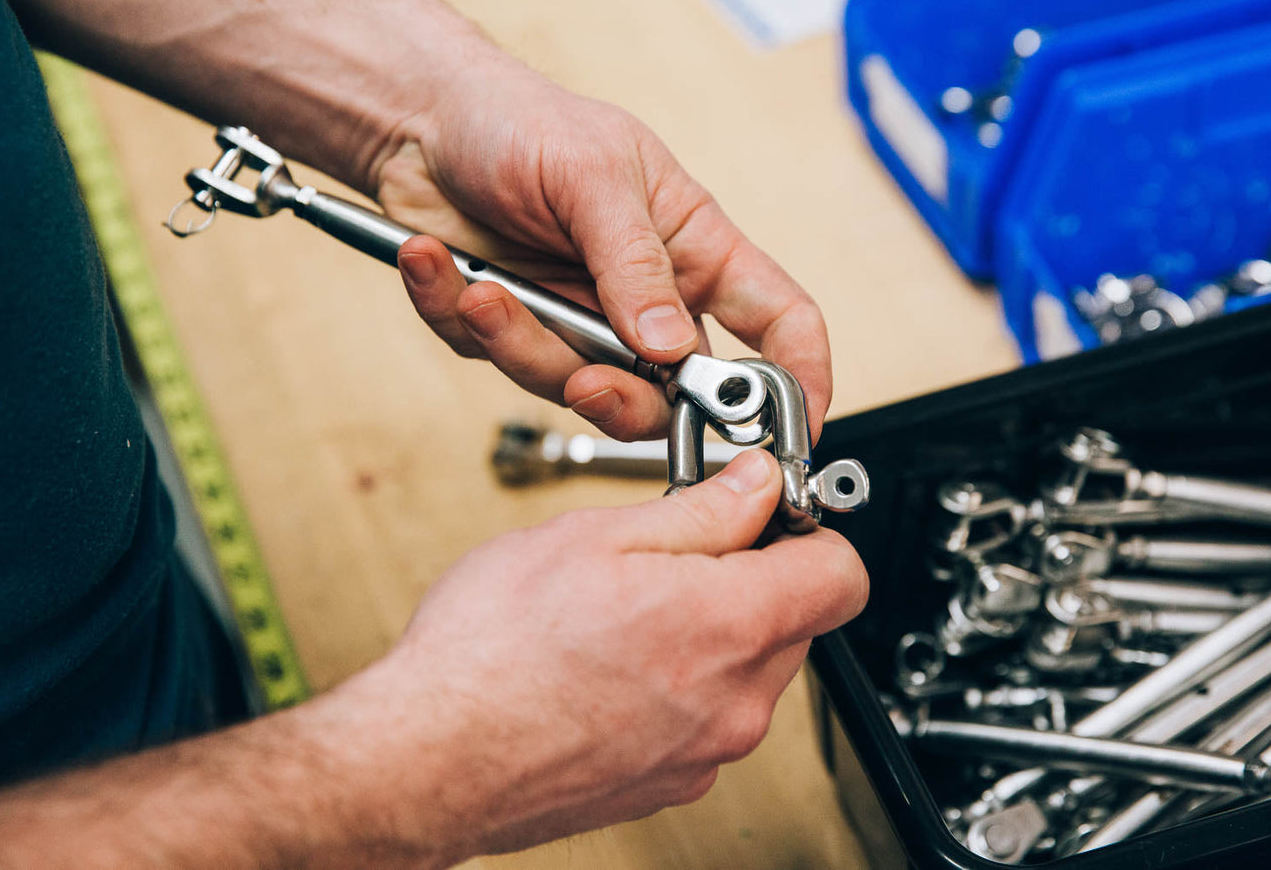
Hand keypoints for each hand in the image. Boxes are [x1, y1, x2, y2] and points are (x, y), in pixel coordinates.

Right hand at [332, 450, 866, 861]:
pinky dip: (678, 684)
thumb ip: (700, 510)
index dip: (809, 530)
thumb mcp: (595, 538)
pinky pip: (706, 717)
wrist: (427, 759)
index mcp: (729, 627)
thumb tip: (756, 484)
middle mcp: (734, 703)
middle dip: (752, 577)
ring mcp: (705, 755)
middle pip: (796, 622)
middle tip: (676, 551)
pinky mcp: (670, 784)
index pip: (842, 574)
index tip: (768, 513)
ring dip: (711, 632)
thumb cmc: (491, 652)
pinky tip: (609, 662)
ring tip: (626, 610)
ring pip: (748, 670)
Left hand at [372, 44, 831, 442]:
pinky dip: (454, 312)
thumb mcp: (593, 175)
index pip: (776, 321)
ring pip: (573, 388)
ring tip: (482, 291)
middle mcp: (644, 300)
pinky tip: (431, 261)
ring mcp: (578, 323)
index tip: (797, 429)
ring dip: (521, 343)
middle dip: (626, 399)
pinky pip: (493, 357)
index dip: (799, 378)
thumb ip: (634, 263)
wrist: (424, 117)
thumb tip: (671, 348)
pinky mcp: (512, 331)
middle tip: (587, 381)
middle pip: (669, 393)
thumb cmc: (524, 121)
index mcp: (693, 251)